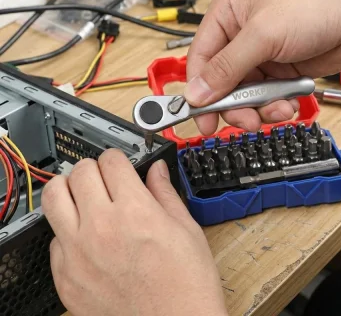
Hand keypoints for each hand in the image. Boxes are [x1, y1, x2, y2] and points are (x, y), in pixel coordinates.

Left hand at [42, 149, 227, 315]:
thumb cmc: (186, 282)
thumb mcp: (186, 228)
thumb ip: (165, 192)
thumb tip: (157, 170)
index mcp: (134, 210)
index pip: (111, 161)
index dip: (118, 158)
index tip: (121, 165)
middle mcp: (101, 227)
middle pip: (80, 172)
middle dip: (94, 169)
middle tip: (105, 179)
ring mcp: (78, 253)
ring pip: (54, 197)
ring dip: (69, 189)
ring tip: (84, 197)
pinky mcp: (66, 277)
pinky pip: (53, 238)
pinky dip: (67, 230)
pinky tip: (87, 238)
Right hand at [184, 0, 340, 135]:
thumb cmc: (318, 3)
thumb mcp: (264, 35)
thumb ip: (227, 67)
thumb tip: (198, 93)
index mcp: (227, 11)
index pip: (200, 57)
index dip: (199, 89)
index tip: (202, 115)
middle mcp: (239, 34)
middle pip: (220, 81)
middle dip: (233, 104)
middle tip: (244, 120)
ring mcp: (259, 54)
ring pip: (243, 94)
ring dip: (258, 108)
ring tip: (275, 110)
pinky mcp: (277, 71)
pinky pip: (265, 98)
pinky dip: (274, 106)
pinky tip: (287, 103)